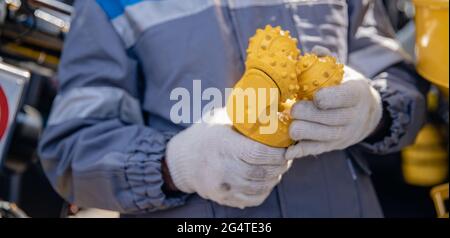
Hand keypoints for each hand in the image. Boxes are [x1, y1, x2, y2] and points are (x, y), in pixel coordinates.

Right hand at [166, 108, 290, 208]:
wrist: (181, 160)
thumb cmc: (205, 134)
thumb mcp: (220, 118)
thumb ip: (243, 112)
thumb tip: (271, 98)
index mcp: (223, 145)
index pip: (257, 153)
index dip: (277, 152)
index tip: (286, 146)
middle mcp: (222, 168)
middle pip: (261, 172)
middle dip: (280, 165)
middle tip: (287, 156)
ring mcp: (223, 186)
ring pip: (260, 187)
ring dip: (274, 177)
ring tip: (278, 167)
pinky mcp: (224, 198)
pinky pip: (253, 199)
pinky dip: (264, 190)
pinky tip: (266, 179)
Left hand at [285, 66, 382, 159]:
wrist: (367, 116)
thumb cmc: (347, 88)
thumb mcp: (344, 72)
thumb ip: (328, 60)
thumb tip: (315, 51)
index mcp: (357, 94)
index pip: (342, 97)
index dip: (325, 98)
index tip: (314, 95)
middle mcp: (352, 117)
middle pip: (325, 118)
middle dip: (303, 112)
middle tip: (293, 107)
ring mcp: (342, 135)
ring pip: (314, 135)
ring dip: (297, 128)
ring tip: (289, 119)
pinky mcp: (331, 147)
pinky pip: (311, 151)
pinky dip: (297, 150)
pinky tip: (286, 148)